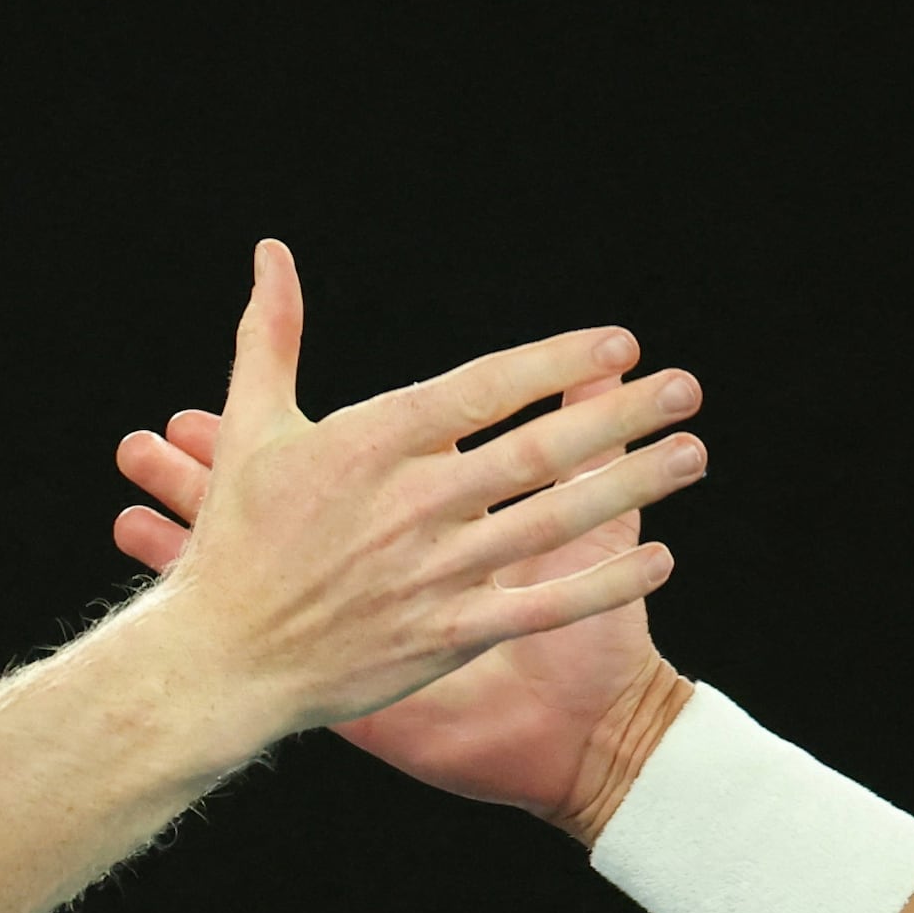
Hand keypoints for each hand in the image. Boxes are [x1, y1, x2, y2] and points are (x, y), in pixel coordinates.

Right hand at [116, 244, 701, 755]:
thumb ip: (272, 336)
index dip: (554, 364)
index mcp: (370, 444)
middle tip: (685, 389)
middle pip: (536, 450)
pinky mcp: (445, 636)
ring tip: (690, 452)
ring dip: (630, 485)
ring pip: (552, 521)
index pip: (482, 389)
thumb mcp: (252, 428)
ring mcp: (432, 573)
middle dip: (620, 416)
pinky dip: (602, 582)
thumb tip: (272, 253)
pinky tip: (658, 557)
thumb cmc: (239, 539)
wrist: (223, 658)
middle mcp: (410, 504)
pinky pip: (540, 605)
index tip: (618, 343)